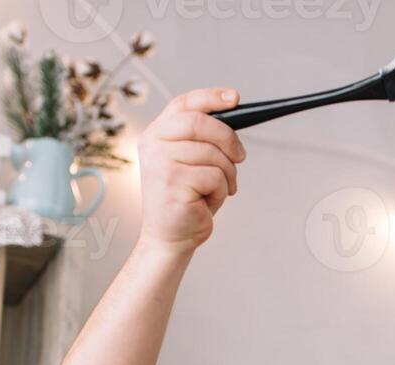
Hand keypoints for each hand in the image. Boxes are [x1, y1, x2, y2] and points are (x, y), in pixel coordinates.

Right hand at [135, 88, 246, 253]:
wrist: (170, 237)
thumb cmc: (186, 199)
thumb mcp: (192, 162)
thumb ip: (204, 139)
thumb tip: (233, 115)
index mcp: (156, 134)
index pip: (184, 104)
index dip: (211, 97)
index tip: (236, 98)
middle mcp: (153, 144)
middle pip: (201, 123)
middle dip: (229, 139)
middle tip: (241, 157)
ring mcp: (160, 162)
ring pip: (213, 153)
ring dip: (227, 174)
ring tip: (218, 189)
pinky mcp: (173, 182)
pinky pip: (214, 176)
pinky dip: (221, 191)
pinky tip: (208, 202)